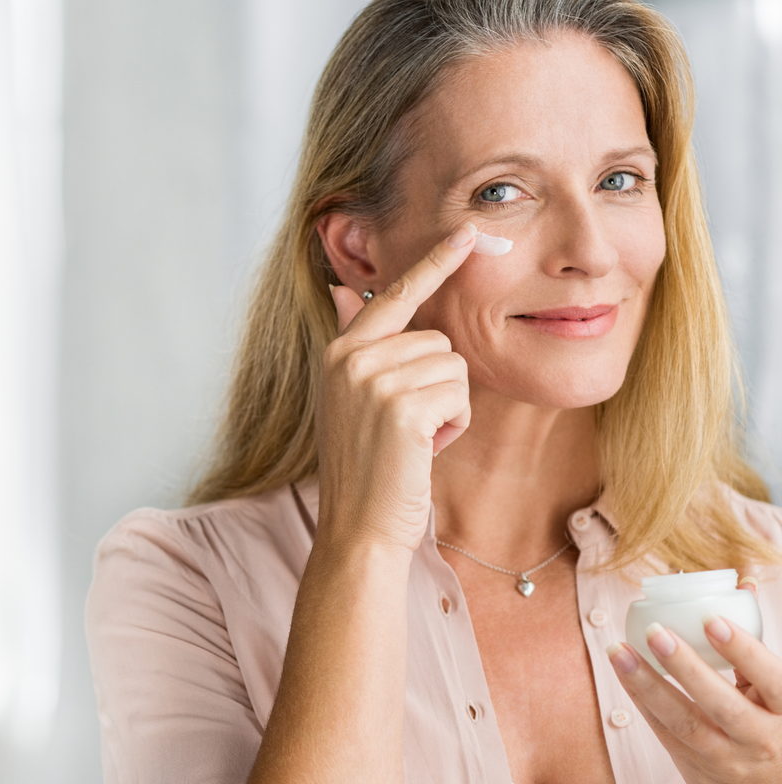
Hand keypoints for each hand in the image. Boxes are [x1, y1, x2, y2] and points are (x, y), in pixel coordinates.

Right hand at [316, 222, 476, 552]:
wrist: (358, 527)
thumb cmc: (366, 464)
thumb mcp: (351, 397)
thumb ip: (354, 339)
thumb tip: (341, 288)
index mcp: (341, 351)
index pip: (395, 294)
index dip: (434, 263)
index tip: (467, 231)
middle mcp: (352, 357)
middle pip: (438, 339)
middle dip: (439, 383)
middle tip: (410, 425)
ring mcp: (374, 381)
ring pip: (454, 366)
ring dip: (448, 405)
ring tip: (414, 438)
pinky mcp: (401, 408)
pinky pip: (459, 394)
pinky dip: (454, 424)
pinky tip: (424, 449)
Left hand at [607, 580, 781, 783]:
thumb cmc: (774, 729)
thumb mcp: (777, 694)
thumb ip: (754, 646)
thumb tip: (742, 582)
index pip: (771, 679)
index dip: (742, 650)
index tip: (711, 619)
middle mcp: (761, 739)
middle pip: (721, 704)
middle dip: (686, 667)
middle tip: (655, 631)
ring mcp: (727, 758)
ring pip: (685, 722)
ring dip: (647, 683)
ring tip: (619, 650)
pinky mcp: (696, 767)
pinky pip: (664, 731)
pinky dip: (641, 699)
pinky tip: (623, 669)